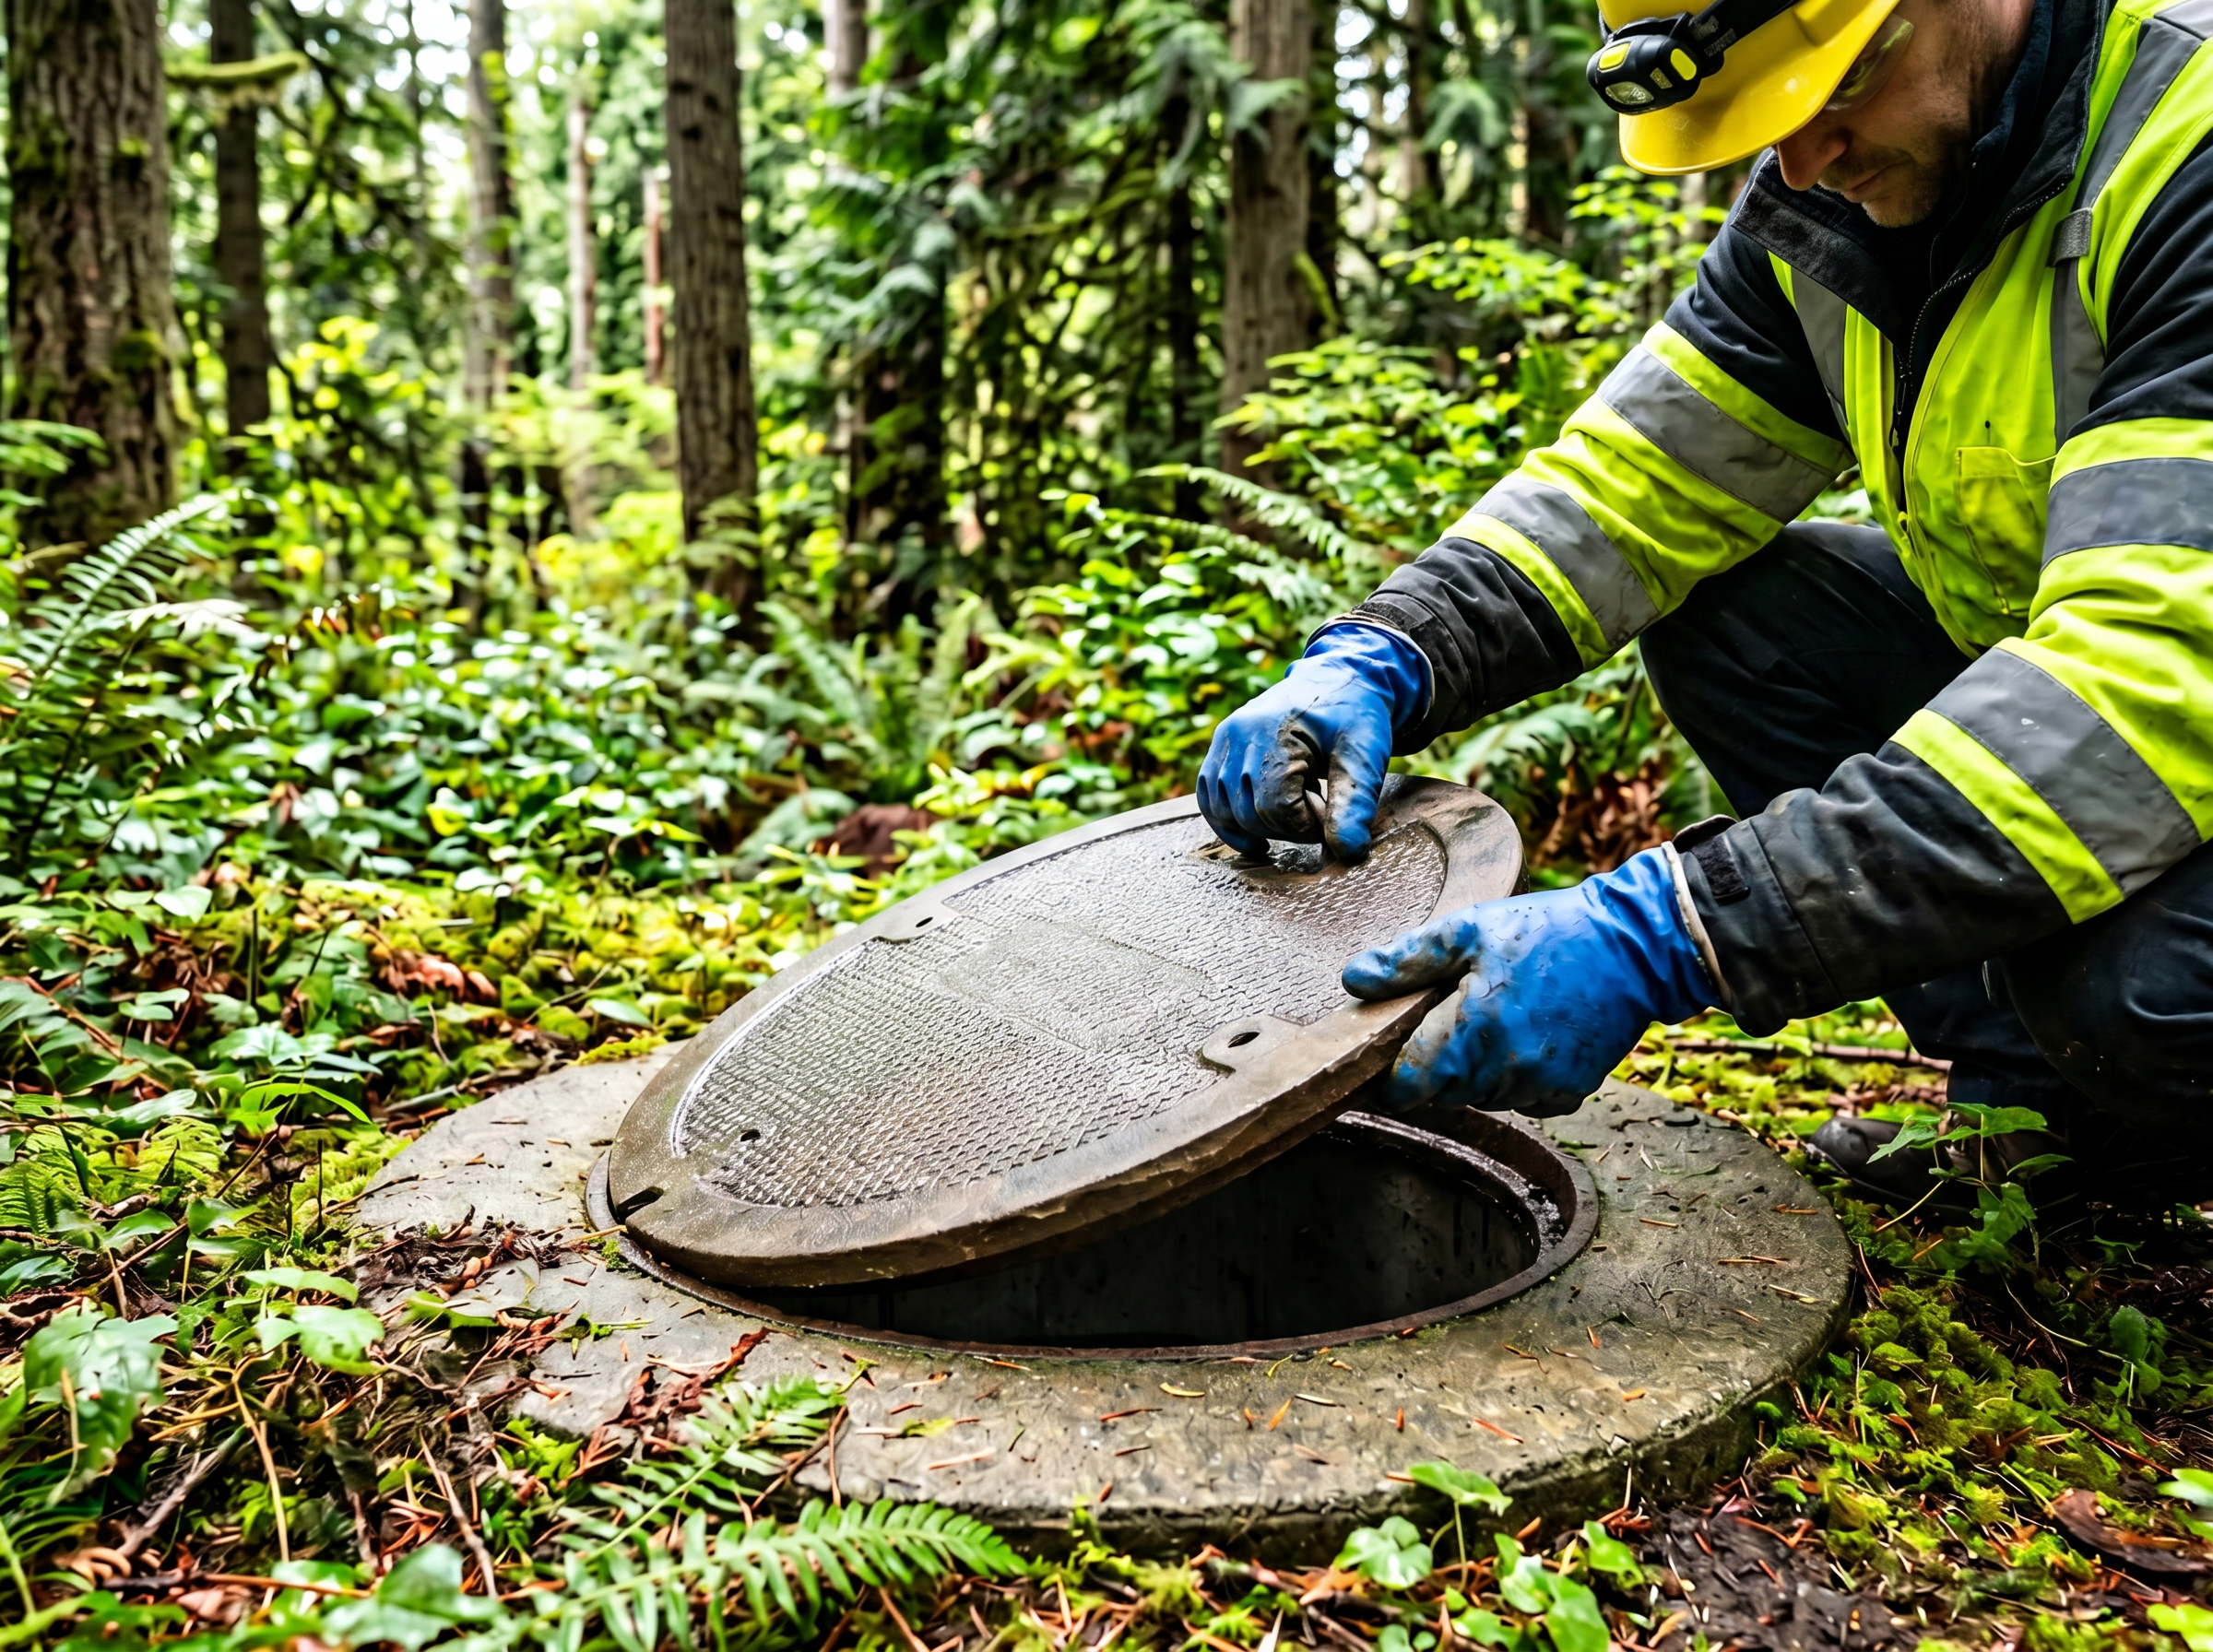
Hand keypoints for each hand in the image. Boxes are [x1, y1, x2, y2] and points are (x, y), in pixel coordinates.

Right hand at [1197, 624, 1426, 861]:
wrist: (1339, 678)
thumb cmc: (1355, 716)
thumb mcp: (1365, 755)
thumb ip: (1355, 804)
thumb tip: (1347, 855)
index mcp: (1274, 733)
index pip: (1275, 807)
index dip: (1306, 827)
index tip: (1332, 817)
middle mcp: (1239, 734)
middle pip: (1249, 812)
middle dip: (1287, 827)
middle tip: (1319, 812)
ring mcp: (1224, 738)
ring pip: (1223, 810)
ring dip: (1259, 826)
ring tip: (1293, 817)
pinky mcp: (1221, 746)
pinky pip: (1209, 795)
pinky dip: (1226, 822)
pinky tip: (1254, 838)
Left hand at [1342, 848, 1713, 1115]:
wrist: (1635, 947)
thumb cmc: (1548, 931)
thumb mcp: (1469, 929)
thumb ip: (1407, 959)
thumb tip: (1353, 980)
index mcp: (1472, 1031)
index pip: (1408, 1087)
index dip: (1394, 1072)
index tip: (1395, 1048)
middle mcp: (1505, 1071)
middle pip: (1444, 1092)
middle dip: (1439, 1061)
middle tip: (1455, 1011)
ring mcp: (1540, 1087)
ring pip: (1482, 1096)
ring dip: (1478, 1069)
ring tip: (1498, 1014)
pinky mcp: (1569, 1094)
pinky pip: (1522, 1098)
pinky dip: (1517, 1076)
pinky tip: (1530, 1033)